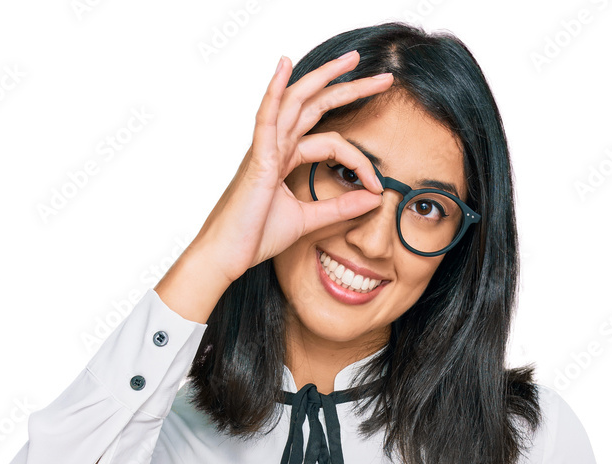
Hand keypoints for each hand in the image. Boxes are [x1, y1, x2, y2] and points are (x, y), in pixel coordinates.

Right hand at [191, 50, 392, 284]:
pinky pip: (266, 118)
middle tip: (383, 77)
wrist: (227, 255)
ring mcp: (265, 149)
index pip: (332, 143)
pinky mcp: (256, 160)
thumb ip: (339, 208)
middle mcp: (276, 146)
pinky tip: (284, 65)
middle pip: (316, 105)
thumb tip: (373, 199)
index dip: (360, 161)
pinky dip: (274, 90)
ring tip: (353, 59)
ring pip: (297, 101)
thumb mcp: (307, 220)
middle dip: (349, 88)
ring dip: (325, 77)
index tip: (377, 185)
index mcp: (285, 158)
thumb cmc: (256, 236)